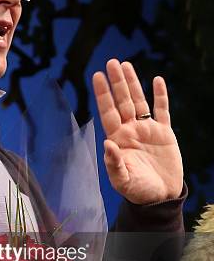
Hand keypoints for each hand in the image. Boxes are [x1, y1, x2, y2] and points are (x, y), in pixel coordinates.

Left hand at [92, 59, 182, 203]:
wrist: (160, 198)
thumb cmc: (137, 191)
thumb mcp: (122, 180)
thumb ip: (113, 163)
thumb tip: (107, 143)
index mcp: (118, 139)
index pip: (108, 112)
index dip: (103, 94)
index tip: (97, 76)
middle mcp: (130, 131)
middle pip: (122, 101)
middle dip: (117, 82)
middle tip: (111, 62)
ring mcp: (147, 130)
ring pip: (139, 101)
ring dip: (133, 83)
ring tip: (126, 64)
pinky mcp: (164, 134)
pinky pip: (162, 110)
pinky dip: (160, 96)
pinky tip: (157, 80)